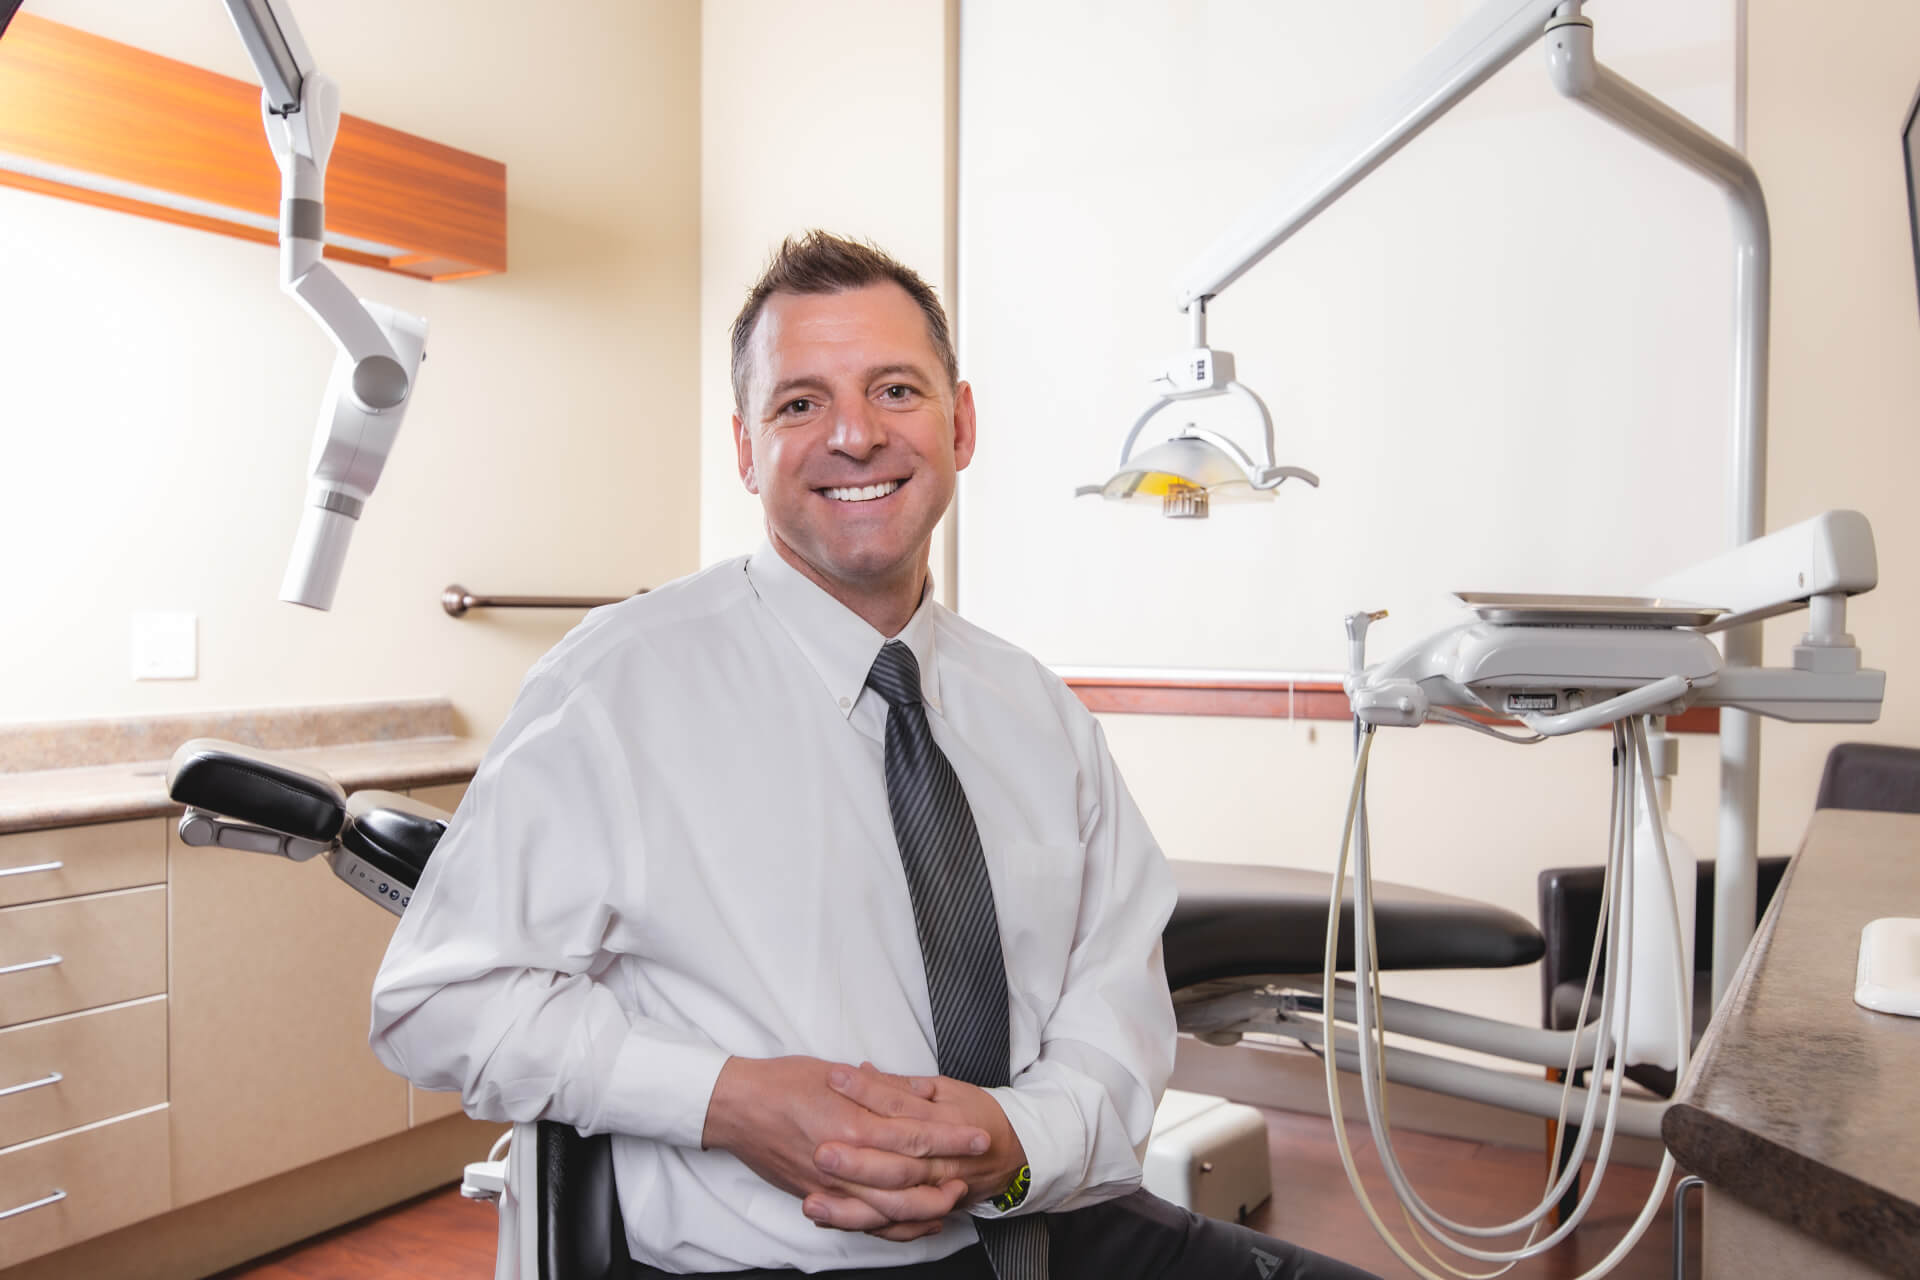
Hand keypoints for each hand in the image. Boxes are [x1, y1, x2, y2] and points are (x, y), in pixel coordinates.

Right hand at [700, 1056, 987, 1241]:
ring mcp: (830, 1185)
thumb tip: (923, 1093)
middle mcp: (844, 1160)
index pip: (915, 1135)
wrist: (736, 1108)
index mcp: (852, 1123)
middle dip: (946, 1176)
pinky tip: (916, 1223)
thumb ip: (883, 1088)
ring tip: (952, 1200)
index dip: (950, 1138)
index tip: (978, 1136)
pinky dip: (894, 1227)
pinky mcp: (818, 1197)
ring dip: (925, 1208)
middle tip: (974, 1172)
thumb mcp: (836, 1073)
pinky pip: (863, 1223)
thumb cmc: (783, 1083)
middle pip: (908, 1178)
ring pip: (889, 1209)